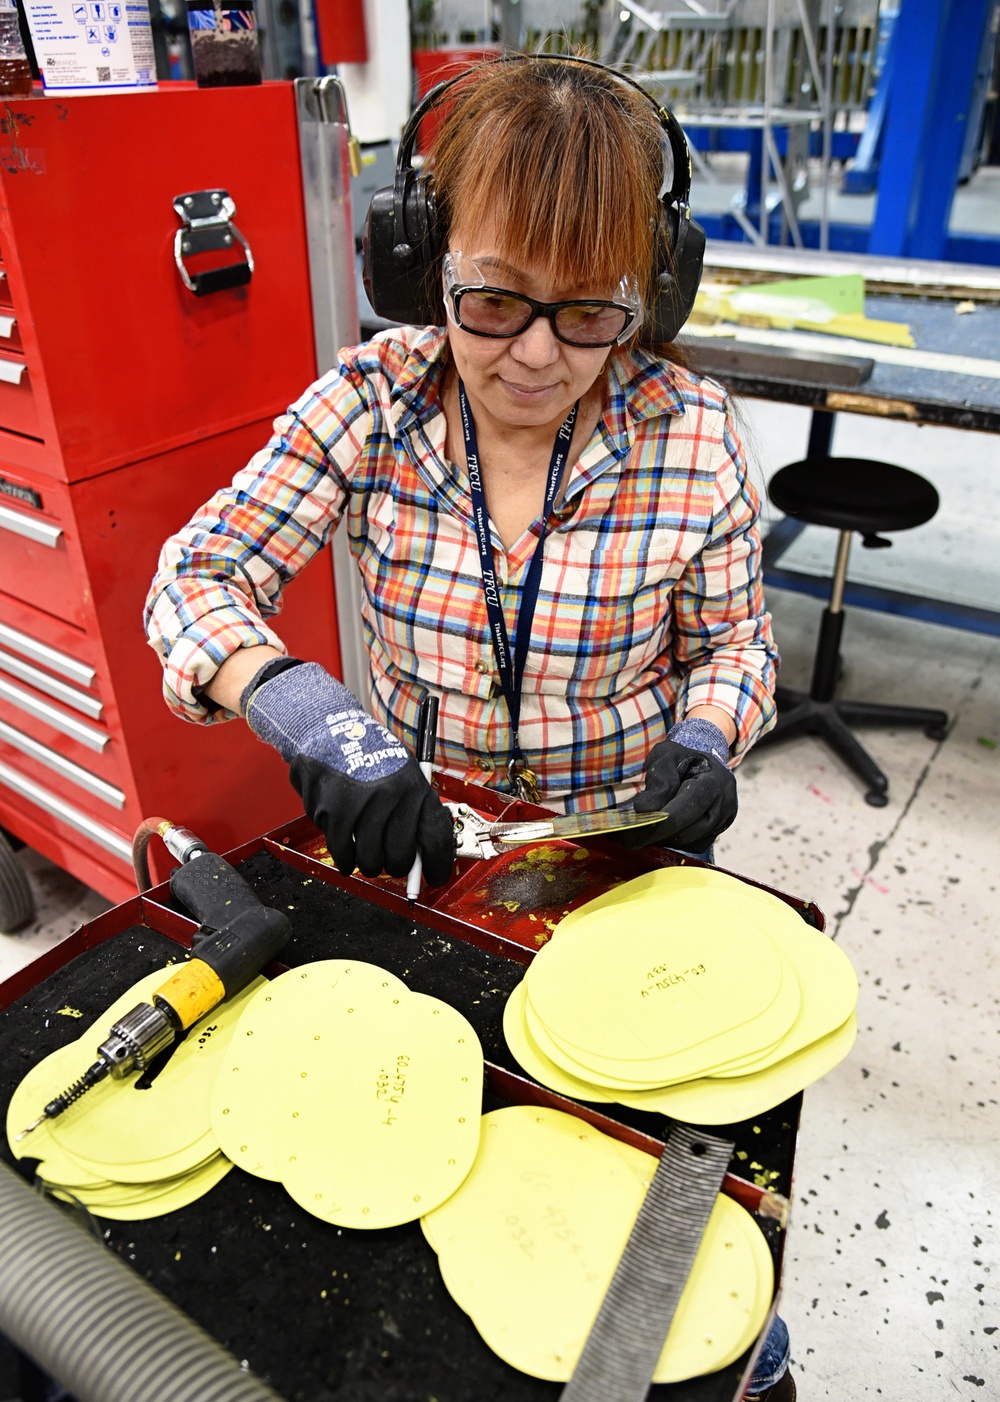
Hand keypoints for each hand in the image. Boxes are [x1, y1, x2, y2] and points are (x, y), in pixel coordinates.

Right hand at [242, 660, 454, 882]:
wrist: (330, 730)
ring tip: (365, 852)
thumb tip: (422, 855)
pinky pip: (343, 853)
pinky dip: (345, 859)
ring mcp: (362, 805)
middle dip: (396, 867)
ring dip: (368, 864)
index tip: (433, 878)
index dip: (437, 865)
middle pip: (401, 858)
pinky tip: (347, 853)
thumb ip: (413, 811)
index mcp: (416, 787)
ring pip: (370, 862)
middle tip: (390, 862)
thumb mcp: (403, 774)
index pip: (436, 838)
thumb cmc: (370, 756)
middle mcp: (393, 796)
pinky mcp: (333, 811)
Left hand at [623, 718, 737, 852]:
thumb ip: (658, 778)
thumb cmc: (682, 759)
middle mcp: (725, 805)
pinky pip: (692, 845)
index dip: (661, 819)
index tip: (637, 826)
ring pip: (689, 841)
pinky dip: (674, 841)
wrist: (701, 766)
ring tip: (645, 829)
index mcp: (715, 782)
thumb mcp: (667, 756)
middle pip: (689, 829)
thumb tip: (645, 809)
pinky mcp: (715, 835)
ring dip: (665, 838)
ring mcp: (723, 823)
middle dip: (659, 832)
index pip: (688, 807)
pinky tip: (661, 831)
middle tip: (632, 836)